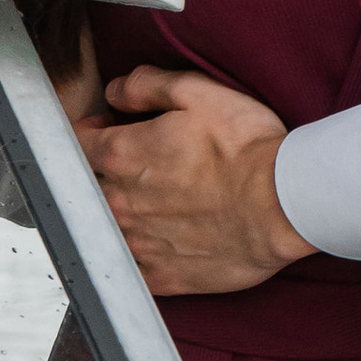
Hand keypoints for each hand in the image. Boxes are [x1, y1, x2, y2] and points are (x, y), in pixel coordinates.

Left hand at [81, 65, 311, 296]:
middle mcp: (119, 202)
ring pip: (108, 225)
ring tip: (161, 201)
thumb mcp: (199, 93)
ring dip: (125, 212)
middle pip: (90, 184)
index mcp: (121, 155)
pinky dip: (141, 253)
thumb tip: (117, 90)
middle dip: (108, 172)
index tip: (112, 128)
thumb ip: (147, 85)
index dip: (93, 129)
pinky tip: (167, 238)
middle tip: (145, 164)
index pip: (78, 141)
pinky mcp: (160, 275)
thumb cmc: (247, 148)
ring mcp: (137, 243)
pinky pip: (133, 267)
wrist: (283, 205)